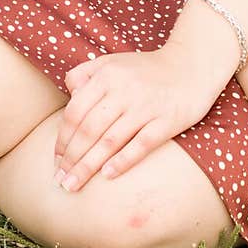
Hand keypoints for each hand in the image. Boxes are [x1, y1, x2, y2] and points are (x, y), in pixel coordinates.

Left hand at [53, 45, 222, 192]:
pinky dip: (122, 161)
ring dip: (88, 166)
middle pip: (89, 130)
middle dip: (71, 159)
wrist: (191, 65)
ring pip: (110, 141)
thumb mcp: (113, 61)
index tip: (55, 160)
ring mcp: (146, 106)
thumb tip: (68, 98)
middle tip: (60, 180)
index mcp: (107, 75)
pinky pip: (140, 145)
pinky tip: (107, 176)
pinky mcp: (166, 121)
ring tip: (73, 185)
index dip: (62, 139)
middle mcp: (124, 90)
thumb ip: (86, 74)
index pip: (75, 112)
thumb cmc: (147, 69)